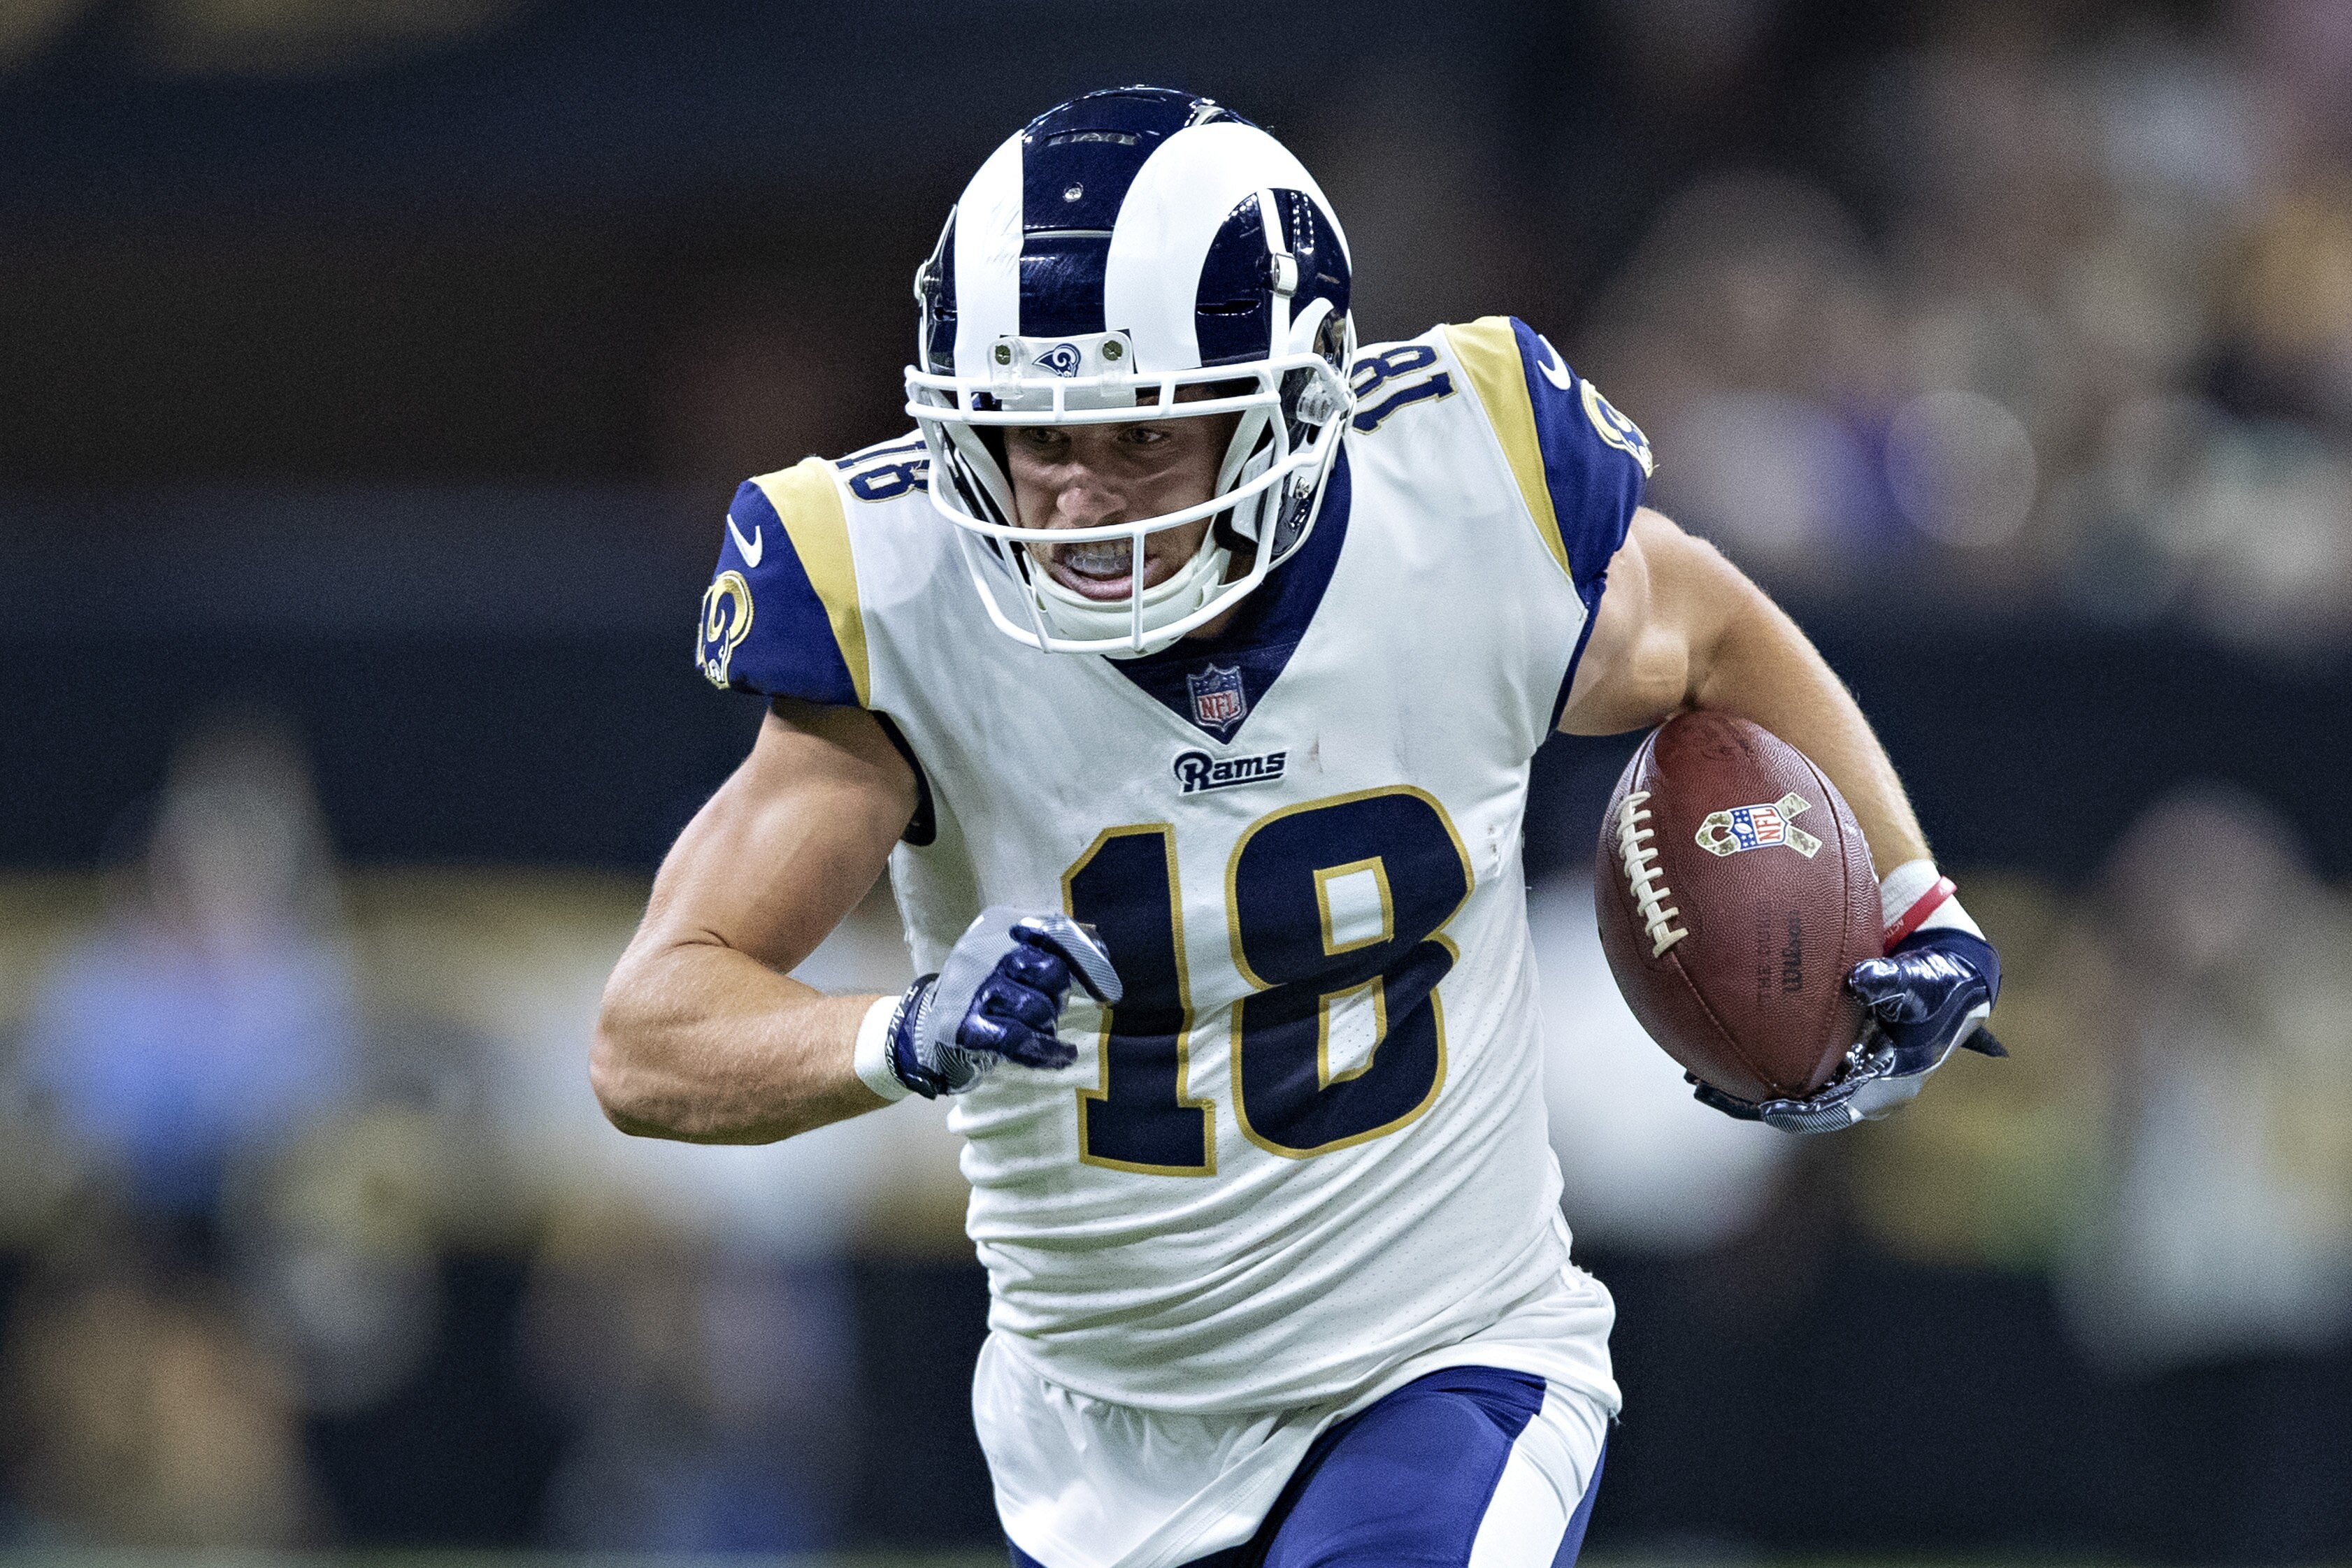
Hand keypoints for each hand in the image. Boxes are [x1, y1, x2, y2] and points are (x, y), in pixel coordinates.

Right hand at [884, 906, 1121, 1097]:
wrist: (927, 1030)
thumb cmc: (987, 992)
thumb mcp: (1015, 958)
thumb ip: (1057, 945)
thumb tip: (1102, 946)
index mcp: (998, 924)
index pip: (1056, 931)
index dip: (1088, 958)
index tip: (1108, 987)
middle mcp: (980, 949)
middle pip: (1051, 972)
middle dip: (1058, 996)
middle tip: (1047, 1007)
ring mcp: (969, 988)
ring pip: (1036, 1008)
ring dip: (1047, 1024)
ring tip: (1039, 1029)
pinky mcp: (963, 1026)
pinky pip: (1018, 1039)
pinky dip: (1046, 1050)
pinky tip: (1062, 1056)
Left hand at [1689, 928, 2002, 1133]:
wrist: (1944, 980)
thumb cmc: (1935, 984)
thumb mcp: (1922, 982)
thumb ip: (1893, 982)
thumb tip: (1861, 978)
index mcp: (1889, 1084)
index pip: (1840, 1109)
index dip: (1804, 1114)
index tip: (1768, 1111)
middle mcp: (1864, 1089)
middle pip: (1805, 1108)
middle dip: (1760, 1106)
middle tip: (1714, 1093)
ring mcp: (1847, 1075)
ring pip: (1793, 1092)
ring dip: (1749, 1090)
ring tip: (1700, 1081)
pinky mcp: (1834, 1058)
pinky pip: (1791, 1068)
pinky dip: (1756, 1062)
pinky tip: (1713, 1050)